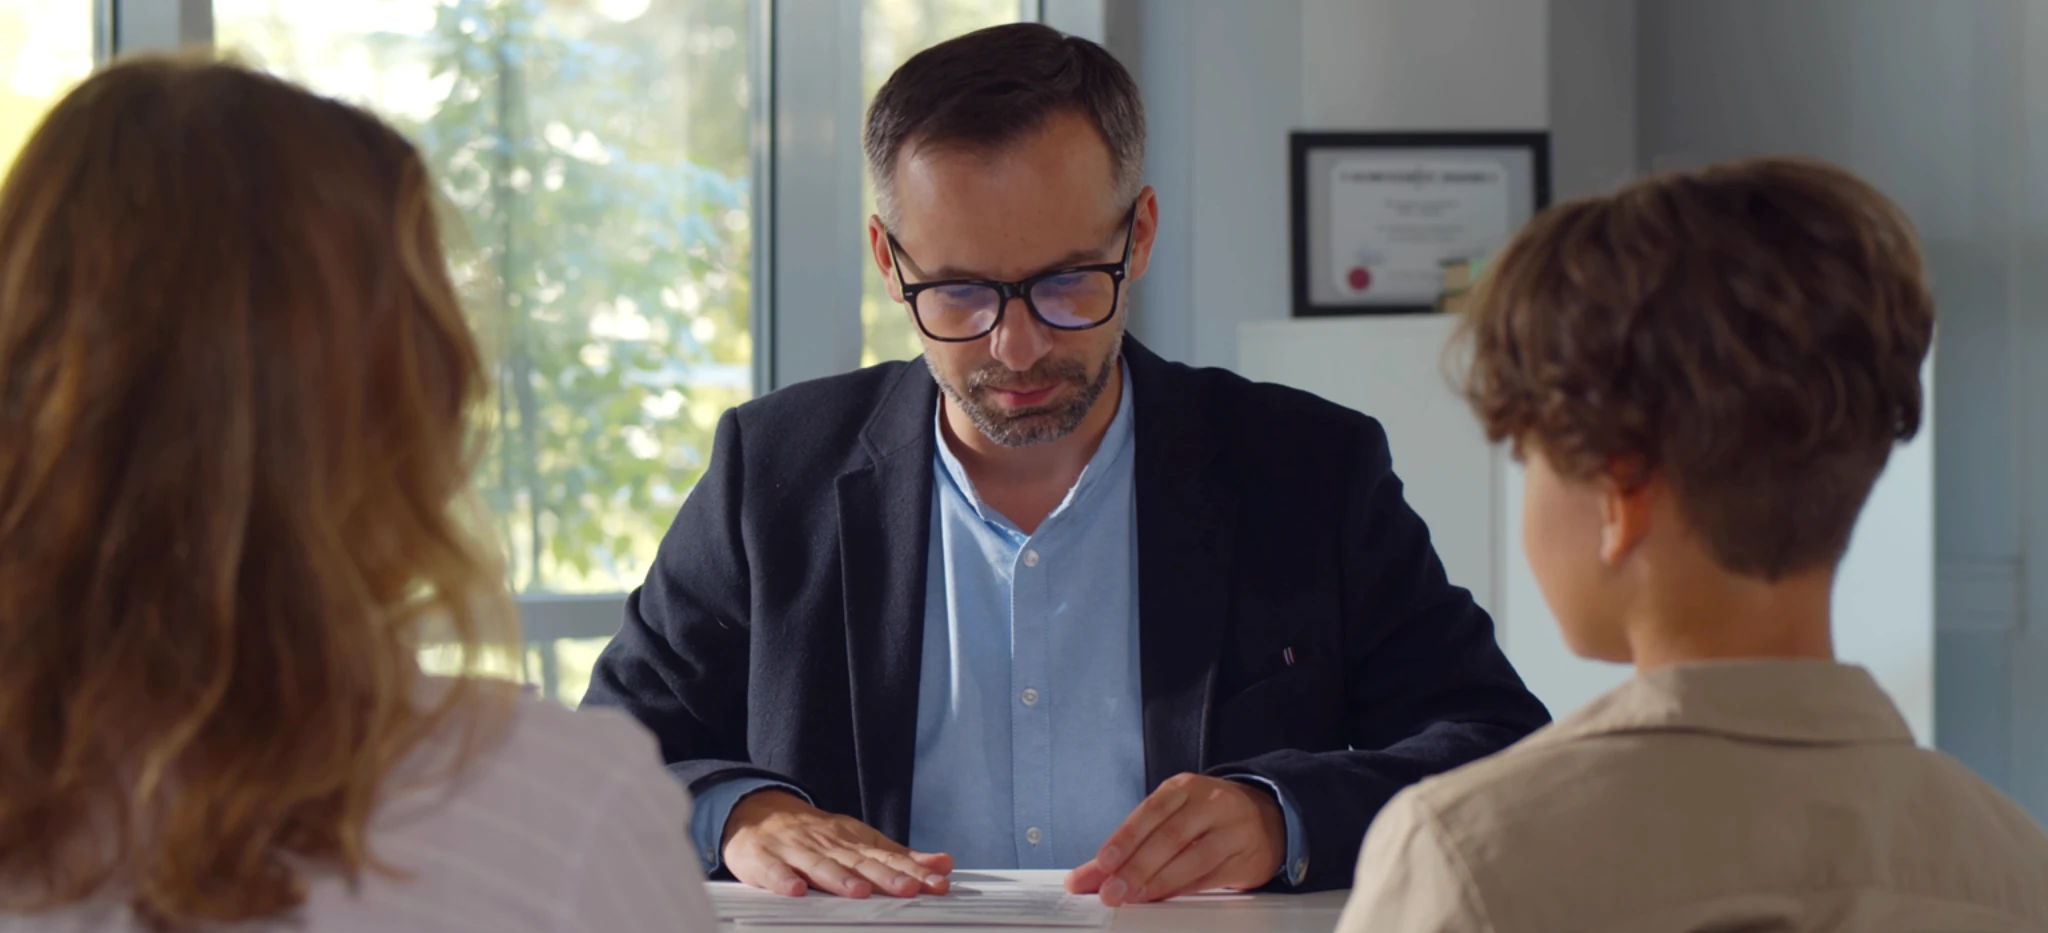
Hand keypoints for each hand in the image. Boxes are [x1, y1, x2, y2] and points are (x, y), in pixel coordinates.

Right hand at [722, 790, 953, 898]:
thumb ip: (900, 857)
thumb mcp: (860, 841)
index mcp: (852, 841)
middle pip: (858, 862)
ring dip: (839, 878)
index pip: (887, 858)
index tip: (937, 883)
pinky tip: (795, 890)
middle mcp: (827, 844)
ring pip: (819, 866)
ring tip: (859, 891)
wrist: (759, 812)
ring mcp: (795, 850)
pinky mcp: (762, 859)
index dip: (913, 871)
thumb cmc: (817, 836)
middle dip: (885, 876)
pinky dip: (782, 879)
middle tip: (909, 888)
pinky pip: (772, 870)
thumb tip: (944, 865)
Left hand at [1063, 774, 1283, 905]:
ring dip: (1159, 881)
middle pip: (1170, 837)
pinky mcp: (1246, 858)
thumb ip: (1127, 846)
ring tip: (1134, 897)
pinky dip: (1185, 888)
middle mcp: (1210, 804)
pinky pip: (1212, 876)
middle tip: (1112, 891)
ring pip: (1193, 857)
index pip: (1150, 811)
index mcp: (1184, 788)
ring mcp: (1232, 830)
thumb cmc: (1206, 818)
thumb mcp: (1168, 817)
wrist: (1268, 817)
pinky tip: (1165, 898)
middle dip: (1136, 867)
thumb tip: (1084, 878)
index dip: (1125, 838)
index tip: (1103, 863)